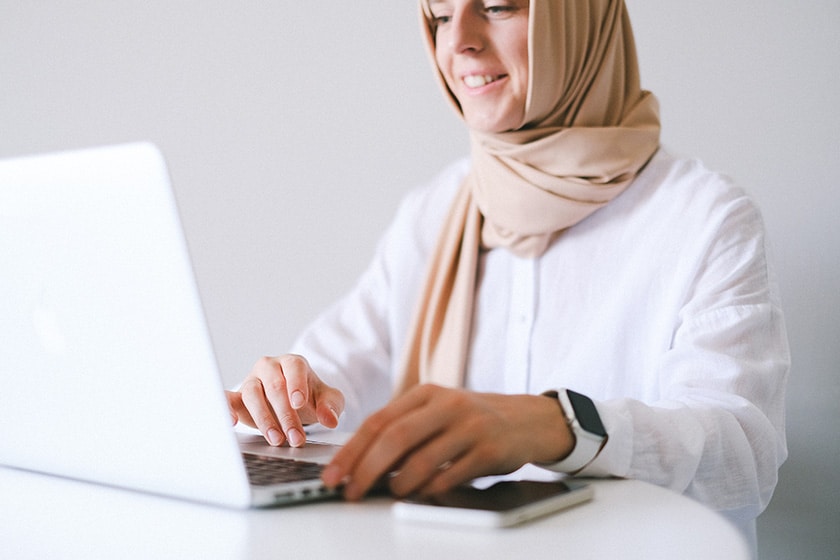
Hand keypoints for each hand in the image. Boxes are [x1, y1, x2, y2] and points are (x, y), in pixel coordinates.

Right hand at [226, 354, 344, 447]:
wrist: (295, 404)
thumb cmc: (311, 397)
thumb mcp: (328, 399)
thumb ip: (331, 406)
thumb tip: (330, 419)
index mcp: (293, 363)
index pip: (294, 367)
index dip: (296, 384)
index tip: (299, 404)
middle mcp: (270, 367)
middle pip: (275, 386)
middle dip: (286, 414)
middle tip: (296, 437)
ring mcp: (252, 381)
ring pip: (252, 394)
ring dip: (264, 419)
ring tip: (277, 439)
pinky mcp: (238, 396)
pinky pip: (228, 398)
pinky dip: (227, 408)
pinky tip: (232, 421)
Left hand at [321, 384, 573, 500]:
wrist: (530, 419)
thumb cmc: (474, 420)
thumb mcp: (439, 412)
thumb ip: (406, 430)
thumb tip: (361, 464)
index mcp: (426, 393)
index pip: (379, 421)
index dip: (352, 450)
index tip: (334, 474)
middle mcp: (446, 404)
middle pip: (395, 438)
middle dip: (365, 469)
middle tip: (351, 491)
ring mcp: (470, 425)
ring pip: (422, 459)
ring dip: (400, 483)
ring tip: (394, 492)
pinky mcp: (490, 448)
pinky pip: (452, 475)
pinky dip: (432, 489)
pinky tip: (425, 493)